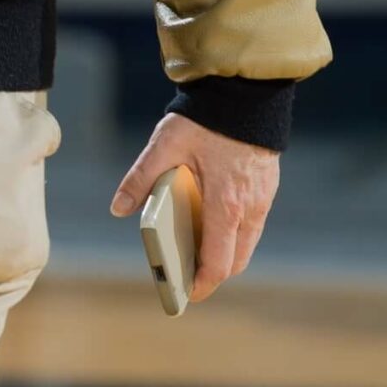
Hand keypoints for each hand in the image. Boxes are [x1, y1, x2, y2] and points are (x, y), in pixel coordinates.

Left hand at [108, 111, 277, 301]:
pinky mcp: (267, 187)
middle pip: (236, 259)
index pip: (219, 262)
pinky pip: (252, 223)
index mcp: (224, 205)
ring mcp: (262, 198)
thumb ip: (140, 179)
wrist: (245, 93)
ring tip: (196, 249)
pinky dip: (234, 232)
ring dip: (225, 252)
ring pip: (247, 242)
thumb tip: (119, 208)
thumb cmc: (204, 120)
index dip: (202, 283)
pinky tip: (211, 219)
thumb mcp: (165, 146)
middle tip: (187, 274)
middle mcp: (249, 208)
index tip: (187, 293)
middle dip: (214, 273)